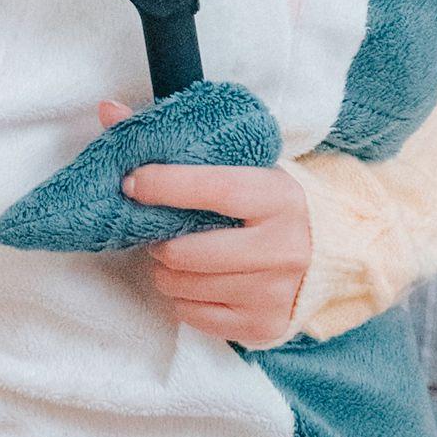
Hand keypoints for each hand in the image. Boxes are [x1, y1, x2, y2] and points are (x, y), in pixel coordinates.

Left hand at [113, 155, 311, 345]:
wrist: (328, 256)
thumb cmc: (268, 207)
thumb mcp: (242, 169)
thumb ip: (176, 145)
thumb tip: (109, 111)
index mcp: (280, 198)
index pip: (215, 189)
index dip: (165, 185)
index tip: (132, 182)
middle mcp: (283, 247)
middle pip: (188, 252)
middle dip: (158, 242)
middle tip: (158, 233)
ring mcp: (274, 292)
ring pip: (183, 286)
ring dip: (166, 272)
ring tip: (177, 257)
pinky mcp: (263, 325)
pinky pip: (192, 315)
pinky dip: (182, 298)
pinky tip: (196, 282)